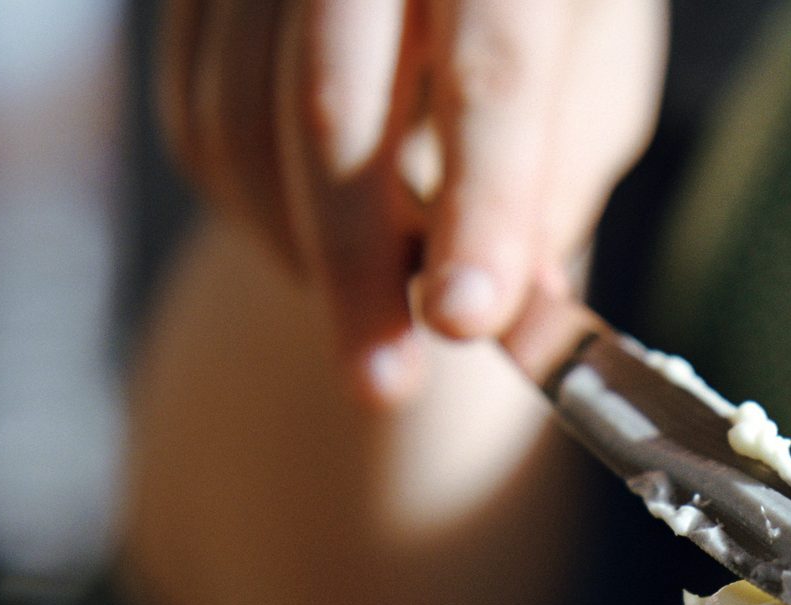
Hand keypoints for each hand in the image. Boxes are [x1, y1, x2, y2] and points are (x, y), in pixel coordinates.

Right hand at [158, 0, 666, 399]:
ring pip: (241, 119)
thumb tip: (511, 322)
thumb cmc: (548, 17)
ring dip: (302, 247)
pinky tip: (319, 237)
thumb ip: (553, 193)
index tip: (464, 323)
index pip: (492, 76)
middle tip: (380, 383)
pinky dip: (251, 206)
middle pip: (328, 106)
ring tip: (376, 307)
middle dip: (353, 268)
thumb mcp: (594, 87)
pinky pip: (197, 116)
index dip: (479, 207)